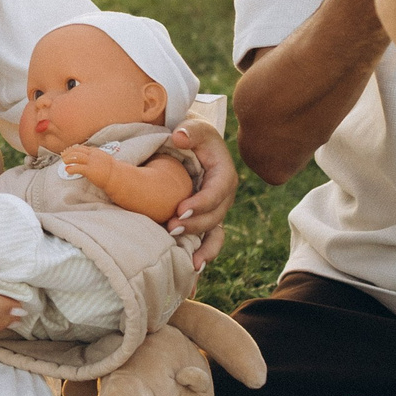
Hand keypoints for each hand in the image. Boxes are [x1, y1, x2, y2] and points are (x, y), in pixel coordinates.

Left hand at [59, 144, 108, 179]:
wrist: (118, 177)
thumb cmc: (112, 171)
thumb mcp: (104, 160)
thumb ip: (97, 158)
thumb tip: (89, 159)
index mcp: (97, 152)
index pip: (82, 148)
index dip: (74, 149)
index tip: (68, 151)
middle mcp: (93, 155)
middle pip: (77, 150)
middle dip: (69, 152)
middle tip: (63, 155)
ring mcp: (91, 162)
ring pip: (76, 157)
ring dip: (68, 158)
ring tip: (64, 161)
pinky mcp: (90, 170)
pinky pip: (77, 167)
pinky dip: (71, 168)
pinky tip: (67, 170)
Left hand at [166, 123, 238, 267]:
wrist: (188, 144)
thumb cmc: (190, 134)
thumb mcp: (193, 126)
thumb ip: (189, 130)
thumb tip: (180, 138)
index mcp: (224, 174)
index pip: (217, 191)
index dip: (202, 202)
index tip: (181, 208)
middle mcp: (224, 195)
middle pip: (215, 215)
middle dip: (196, 225)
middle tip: (171, 227)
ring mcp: (215, 209)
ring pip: (215, 232)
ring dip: (203, 246)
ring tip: (190, 260)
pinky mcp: (205, 218)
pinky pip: (210, 239)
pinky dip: (205, 253)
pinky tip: (194, 268)